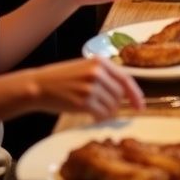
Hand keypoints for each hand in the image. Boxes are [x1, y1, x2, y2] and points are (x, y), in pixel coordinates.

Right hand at [28, 56, 143, 117]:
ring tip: (93, 109)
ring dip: (106, 112)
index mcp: (100, 61)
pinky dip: (99, 118)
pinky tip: (91, 115)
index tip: (140, 105)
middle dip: (115, 104)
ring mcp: (91, 87)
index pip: (126, 78)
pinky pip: (102, 115)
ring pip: (112, 106)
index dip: (135, 94)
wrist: (38, 86)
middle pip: (120, 95)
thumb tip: (124, 92)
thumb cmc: (60, 78)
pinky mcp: (83, 102)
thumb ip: (104, 75)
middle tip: (103, 107)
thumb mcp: (84, 67)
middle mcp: (97, 72)